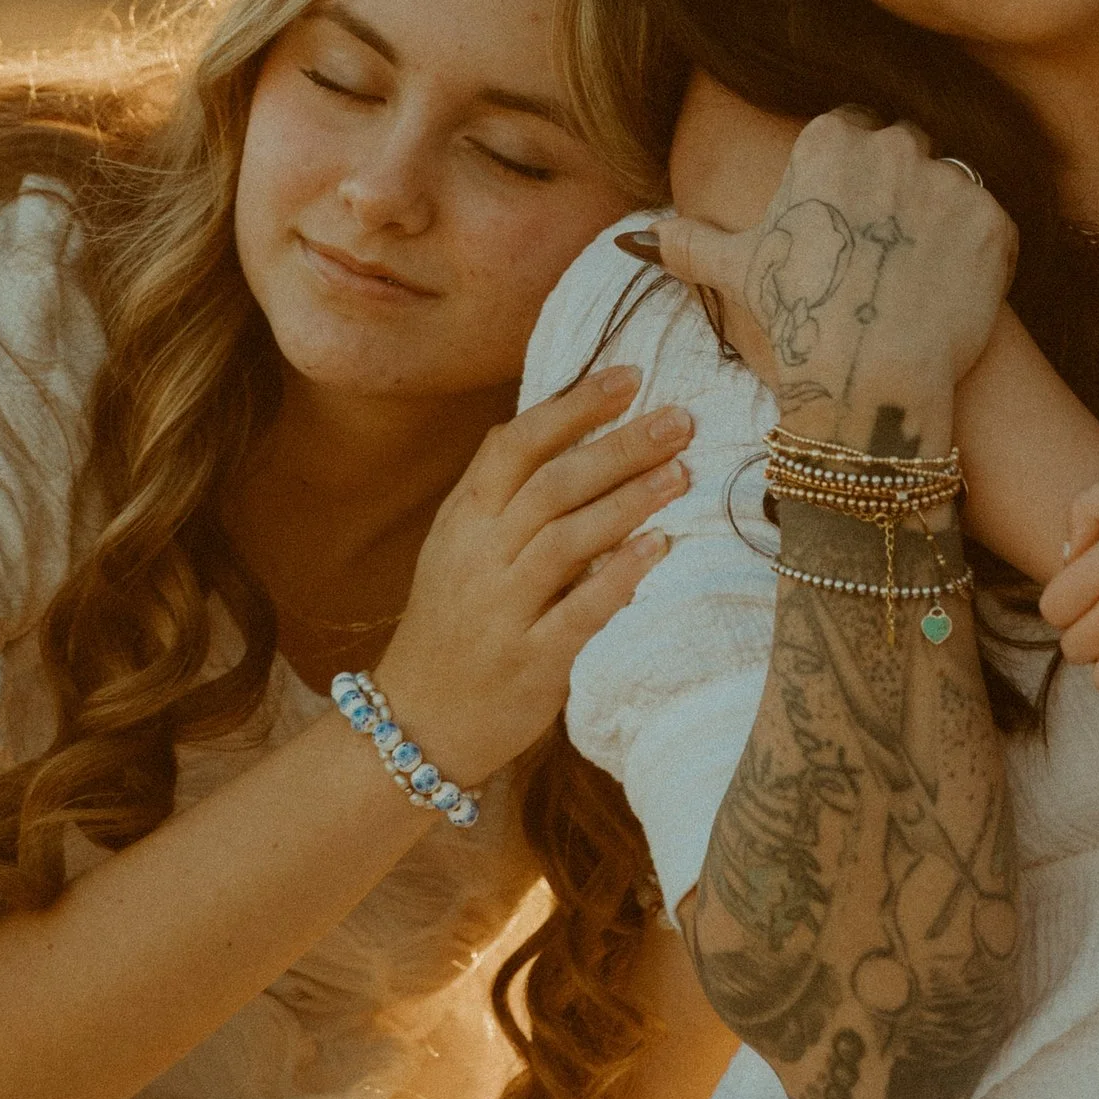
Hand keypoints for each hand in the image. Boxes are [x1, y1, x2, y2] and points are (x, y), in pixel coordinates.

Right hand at [372, 369, 689, 780]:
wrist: (416, 721)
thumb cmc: (450, 623)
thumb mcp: (455, 546)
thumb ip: (498, 490)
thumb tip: (550, 422)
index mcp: (464, 520)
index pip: (517, 444)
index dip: (574, 406)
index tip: (629, 377)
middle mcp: (480, 557)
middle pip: (553, 485)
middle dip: (619, 445)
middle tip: (678, 418)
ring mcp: (502, 610)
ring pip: (566, 540)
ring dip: (628, 501)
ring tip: (681, 471)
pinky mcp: (529, 661)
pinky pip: (578, 612)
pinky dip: (618, 577)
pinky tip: (659, 549)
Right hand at [619, 110, 1015, 446]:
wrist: (870, 380)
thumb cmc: (800, 320)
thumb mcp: (739, 273)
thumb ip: (693, 241)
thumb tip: (641, 236)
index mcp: (830, 140)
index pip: (852, 135)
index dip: (852, 185)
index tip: (849, 228)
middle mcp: (891, 145)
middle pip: (905, 152)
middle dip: (899, 196)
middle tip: (884, 257)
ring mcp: (948, 180)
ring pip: (949, 187)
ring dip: (940, 224)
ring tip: (919, 278)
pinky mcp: (993, 219)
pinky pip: (991, 225)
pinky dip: (978, 257)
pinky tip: (952, 294)